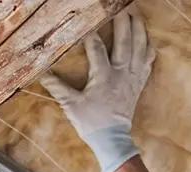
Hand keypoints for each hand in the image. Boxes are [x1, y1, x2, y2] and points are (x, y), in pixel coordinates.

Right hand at [38, 8, 154, 171]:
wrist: (113, 139)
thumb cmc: (91, 122)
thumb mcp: (71, 105)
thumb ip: (57, 87)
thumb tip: (42, 73)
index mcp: (104, 77)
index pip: (98, 49)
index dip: (93, 34)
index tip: (88, 22)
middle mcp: (122, 74)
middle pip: (125, 42)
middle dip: (123, 21)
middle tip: (121, 6)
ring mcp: (133, 77)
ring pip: (140, 48)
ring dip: (139, 29)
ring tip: (135, 13)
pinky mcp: (139, 82)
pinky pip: (148, 61)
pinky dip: (148, 47)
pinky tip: (147, 38)